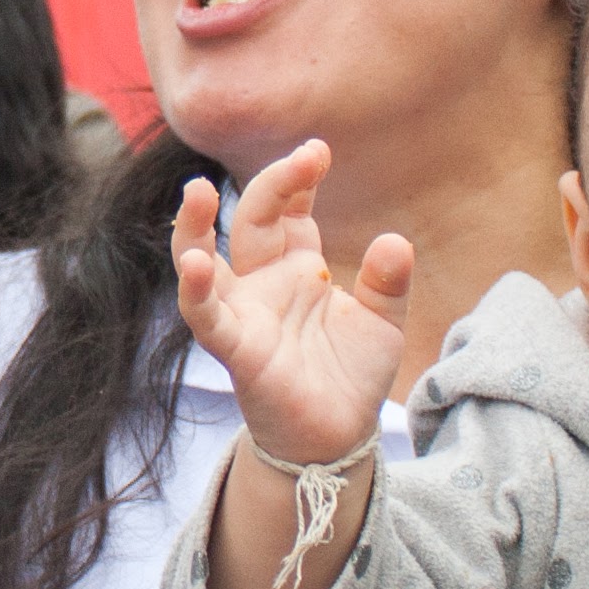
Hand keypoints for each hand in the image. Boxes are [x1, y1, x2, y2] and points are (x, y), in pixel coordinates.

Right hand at [175, 142, 411, 464]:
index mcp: (299, 268)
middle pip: (253, 221)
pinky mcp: (235, 348)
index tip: (318, 151)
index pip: (290, 211)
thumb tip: (394, 241)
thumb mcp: (383, 322)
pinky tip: (195, 264)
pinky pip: (205, 317)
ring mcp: (244, 313)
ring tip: (196, 190)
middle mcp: (264, 283)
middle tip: (305, 157)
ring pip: (203, 260)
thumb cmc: (351, 375)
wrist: (338, 437)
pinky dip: (195, 291)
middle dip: (273, 185)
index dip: (298, 180)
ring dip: (194, 227)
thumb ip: (388, 282)